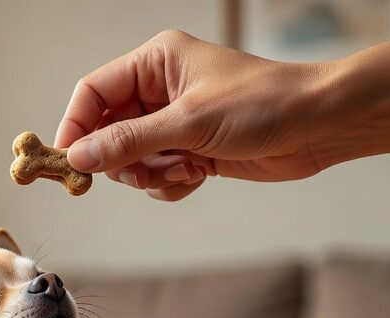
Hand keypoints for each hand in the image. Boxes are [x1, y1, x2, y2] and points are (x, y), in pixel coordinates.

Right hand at [55, 30, 329, 201]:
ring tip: (183, 169)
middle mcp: (161, 89)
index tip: (70, 162)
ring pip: (131, 159)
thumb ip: (128, 142)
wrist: (319, 125)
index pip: (94, 92)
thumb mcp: (188, 123)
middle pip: (108, 131)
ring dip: (150, 174)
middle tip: (138, 175)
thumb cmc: (263, 104)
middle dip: (120, 159)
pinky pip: (157, 175)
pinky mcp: (192, 150)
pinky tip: (198, 176)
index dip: (76, 126)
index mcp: (156, 62)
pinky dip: (169, 184)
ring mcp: (176, 122)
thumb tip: (79, 157)